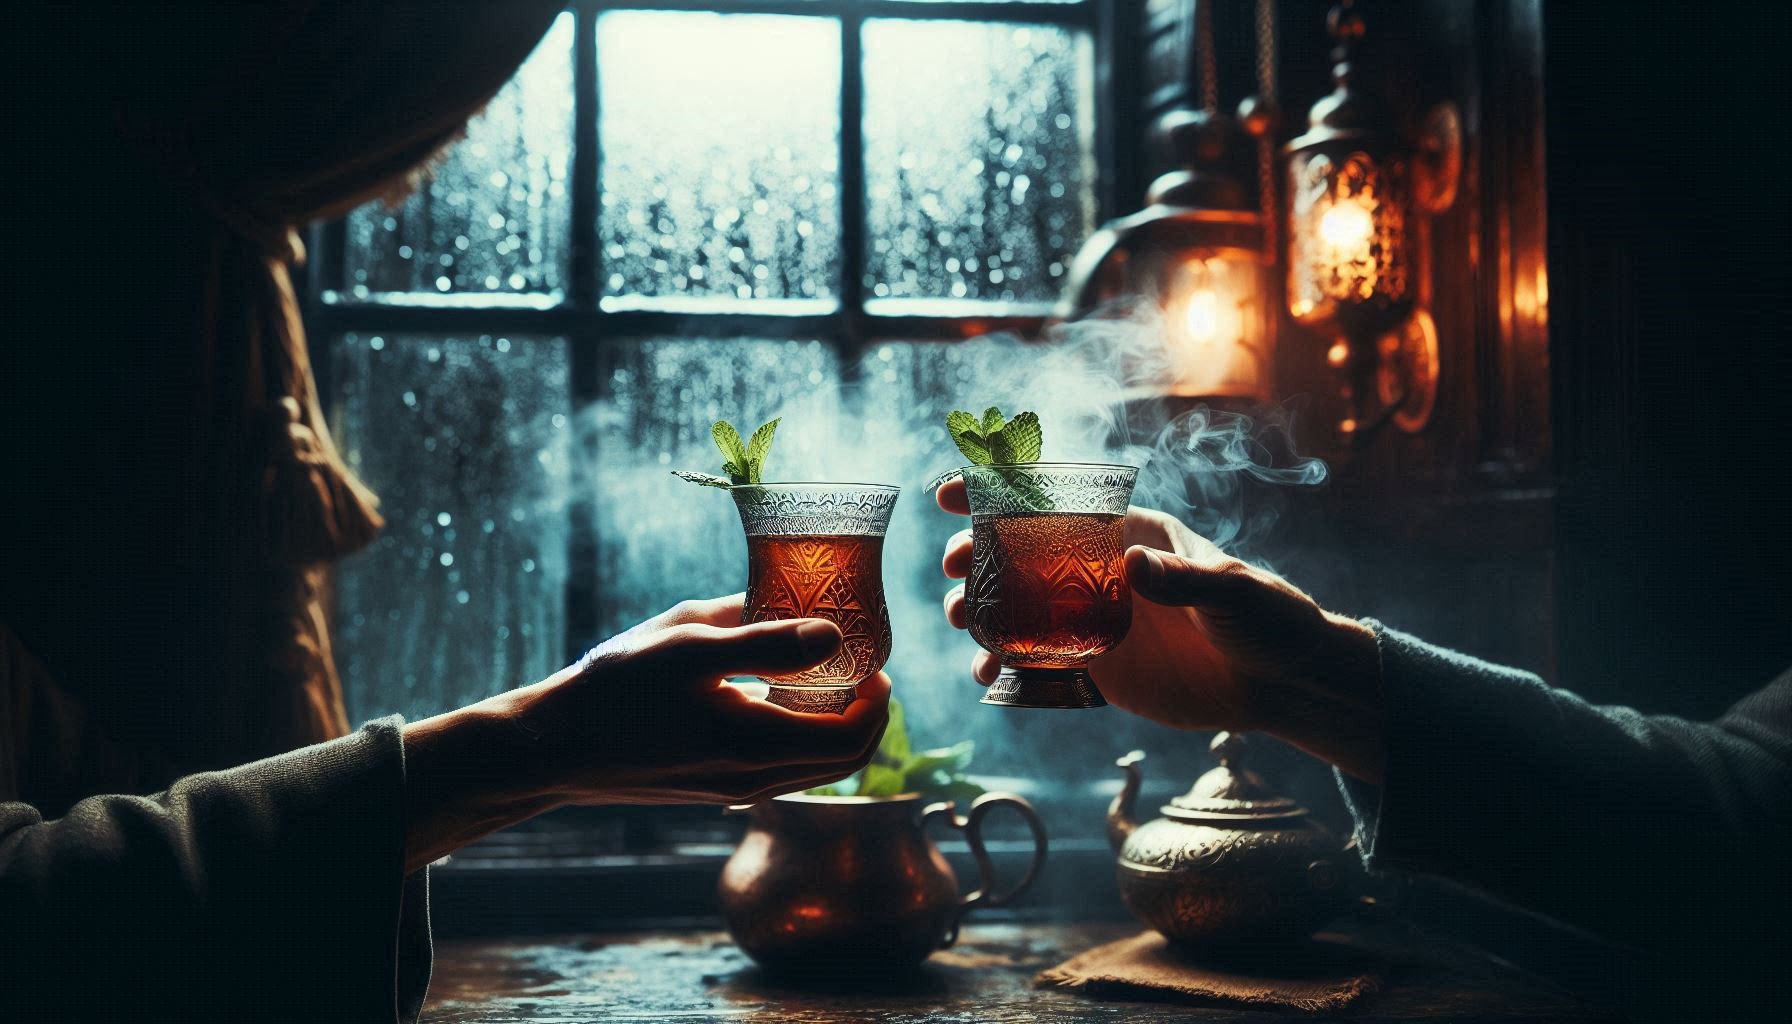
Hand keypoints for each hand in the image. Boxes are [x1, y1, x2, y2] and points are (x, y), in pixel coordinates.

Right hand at [403, 595, 889, 869]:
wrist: (552, 747)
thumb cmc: (615, 689)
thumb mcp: (691, 646)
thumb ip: (766, 640)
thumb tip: (831, 635)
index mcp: (757, 746)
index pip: (854, 740)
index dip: (879, 701)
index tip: (876, 658)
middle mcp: (754, 781)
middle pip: (841, 760)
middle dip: (865, 713)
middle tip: (861, 664)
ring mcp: (732, 792)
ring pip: (810, 767)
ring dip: (831, 724)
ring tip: (820, 670)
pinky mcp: (712, 789)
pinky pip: (778, 767)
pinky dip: (796, 733)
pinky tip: (772, 691)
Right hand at [937, 479, 1382, 780]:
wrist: (1284, 684)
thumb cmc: (1268, 619)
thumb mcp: (1231, 591)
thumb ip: (1182, 580)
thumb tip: (1132, 567)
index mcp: (1132, 532)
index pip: (1058, 502)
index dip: (1000, 493)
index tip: (951, 495)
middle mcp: (1104, 570)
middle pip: (1023, 553)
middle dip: (979, 554)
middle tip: (954, 568)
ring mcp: (1096, 618)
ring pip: (1021, 606)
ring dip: (983, 609)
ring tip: (962, 621)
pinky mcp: (1099, 665)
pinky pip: (1039, 660)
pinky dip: (1007, 665)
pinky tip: (988, 675)